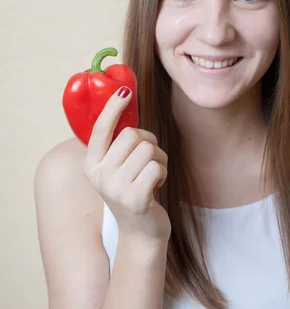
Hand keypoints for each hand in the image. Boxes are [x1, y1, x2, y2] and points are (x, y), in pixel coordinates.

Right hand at [83, 87, 170, 244]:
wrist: (141, 233)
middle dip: (149, 142)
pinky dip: (163, 172)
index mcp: (91, 165)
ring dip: (159, 159)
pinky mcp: (135, 198)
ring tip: (152, 175)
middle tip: (147, 161)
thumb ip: (118, 143)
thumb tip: (124, 99)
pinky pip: (157, 166)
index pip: (100, 129)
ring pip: (148, 149)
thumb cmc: (133, 190)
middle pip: (132, 135)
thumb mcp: (118, 167)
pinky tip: (156, 186)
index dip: (112, 108)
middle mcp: (99, 176)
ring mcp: (115, 188)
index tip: (124, 91)